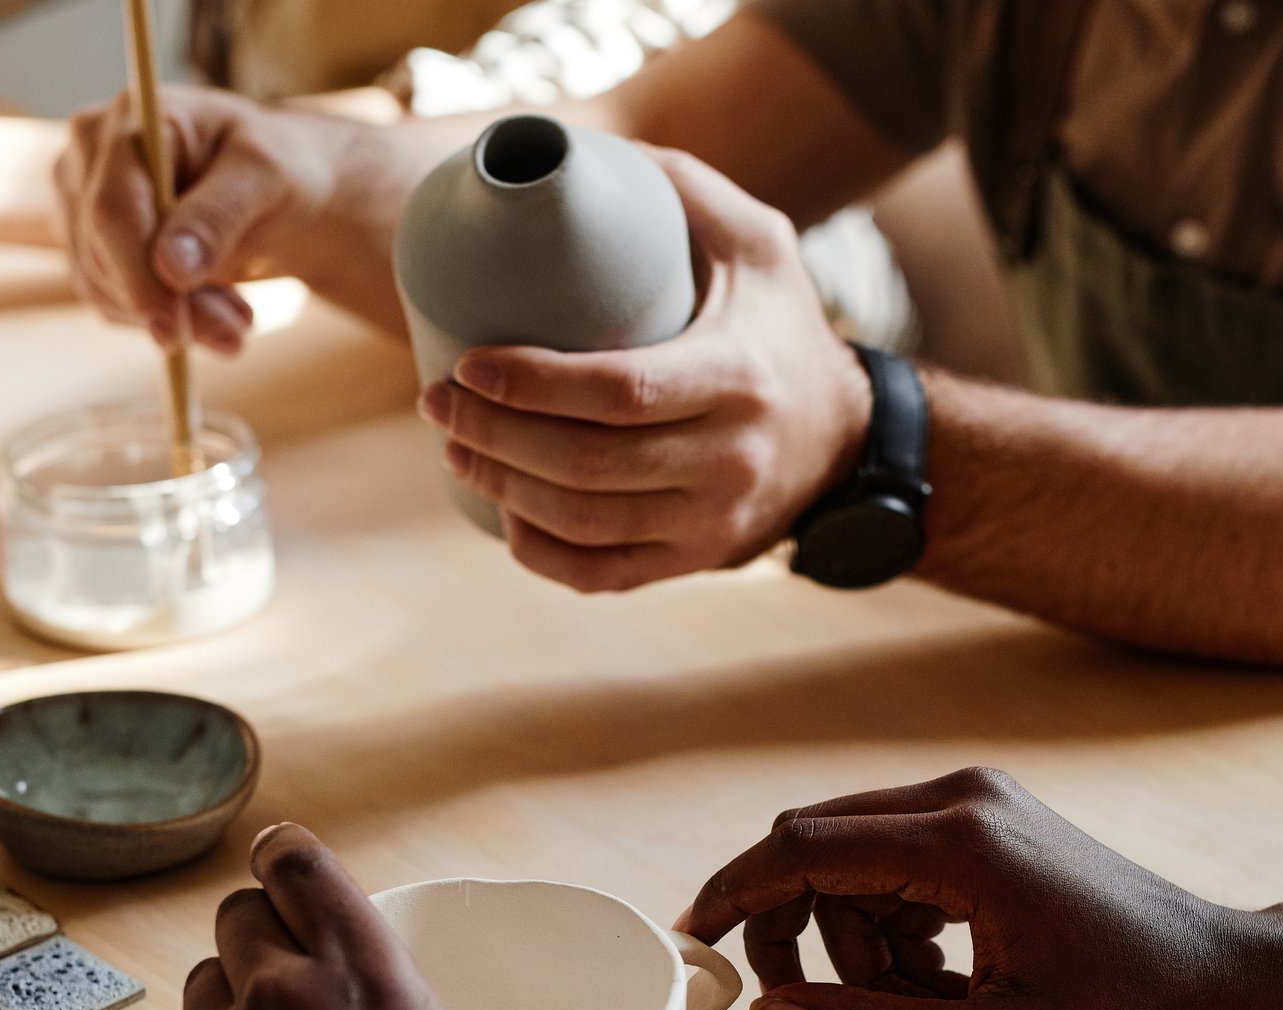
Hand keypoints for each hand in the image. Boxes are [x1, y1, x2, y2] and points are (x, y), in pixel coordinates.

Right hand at [54, 88, 407, 353]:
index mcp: (132, 119)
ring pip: (102, 286)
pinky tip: (212, 313)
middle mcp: (90, 154)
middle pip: (101, 254)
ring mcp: (81, 199)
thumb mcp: (267, 177)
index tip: (176, 330)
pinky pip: (110, 300)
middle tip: (239, 328)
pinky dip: (163, 318)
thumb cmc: (273, 167)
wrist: (270, 186)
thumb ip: (220, 215)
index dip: (139, 275)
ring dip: (173, 319)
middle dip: (169, 306)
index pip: (113, 210)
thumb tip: (171, 269)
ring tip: (236, 318)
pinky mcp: (88, 241)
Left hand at [417, 148, 872, 591]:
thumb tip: (580, 160)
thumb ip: (686, 189)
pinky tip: (504, 515)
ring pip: (583, 524)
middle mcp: (730, 461)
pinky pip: (601, 575)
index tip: (466, 363)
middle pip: (585, 463)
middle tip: (435, 404)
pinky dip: (540, 554)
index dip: (532, 384)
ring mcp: (713, 523)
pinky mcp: (697, 561)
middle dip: (492, 436)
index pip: (619, 392)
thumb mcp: (760, 243)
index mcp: (738, 378)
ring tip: (454, 448)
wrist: (846, 438)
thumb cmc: (781, 327)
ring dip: (502, 490)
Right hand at [680, 769, 1246, 1009]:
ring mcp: (982, 800)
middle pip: (818, 841)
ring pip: (856, 853)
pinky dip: (891, 916)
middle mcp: (965, 798)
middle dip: (795, 924)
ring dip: (851, 931)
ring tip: (912, 1004)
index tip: (694, 940)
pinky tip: (938, 977)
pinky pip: (899, 855)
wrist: (1224, 982)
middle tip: (809, 1003)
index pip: (801, 849)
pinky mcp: (994, 817)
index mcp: (960, 844)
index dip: (734, 894)